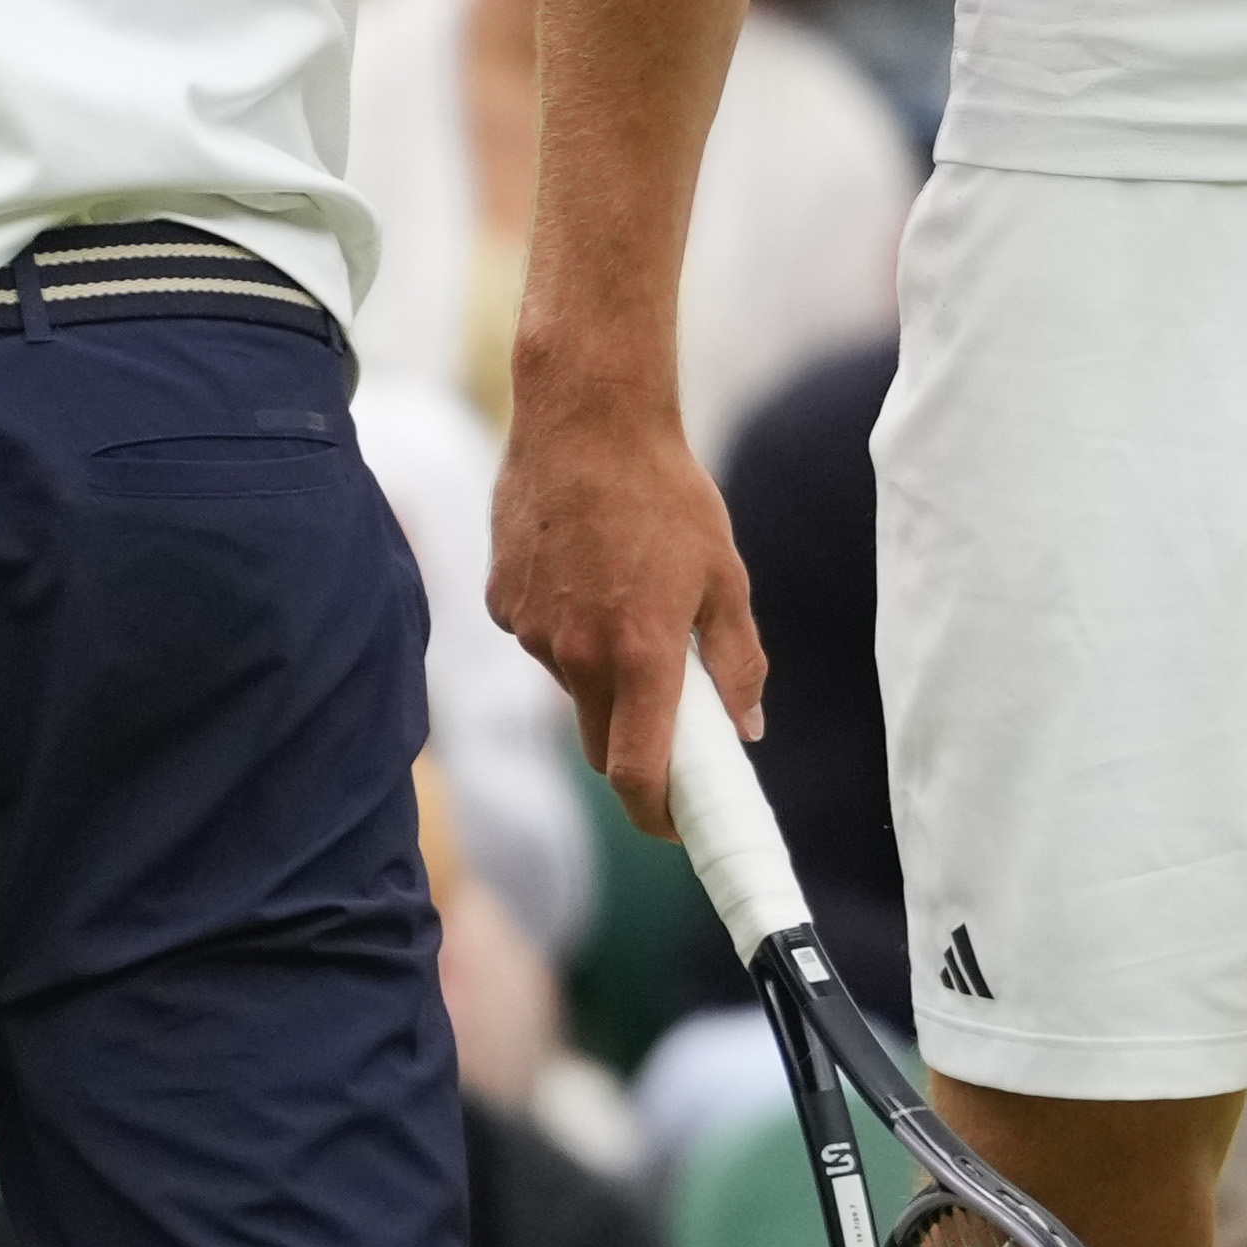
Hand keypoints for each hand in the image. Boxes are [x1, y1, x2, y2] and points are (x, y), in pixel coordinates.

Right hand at [488, 384, 761, 828]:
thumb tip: (746, 728)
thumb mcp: (724, 577)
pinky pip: (540, 642)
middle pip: (602, 744)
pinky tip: (589, 573)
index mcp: (640, 655)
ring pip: (571, 687)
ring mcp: (531, 631)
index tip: (678, 827)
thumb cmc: (667, 493)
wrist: (586, 418)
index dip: (657, 816)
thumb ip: (738, 662)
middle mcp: (577, 655)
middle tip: (674, 723)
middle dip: (636, 750)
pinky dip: (567, 631)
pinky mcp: (501, 603)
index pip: (638, 775)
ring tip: (630, 599)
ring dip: (603, 674)